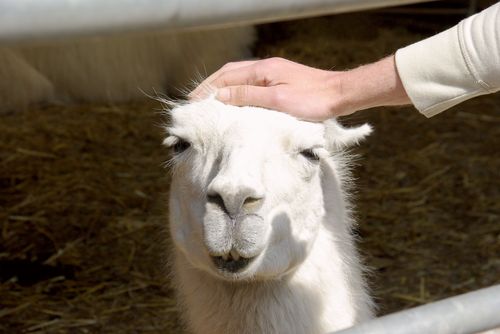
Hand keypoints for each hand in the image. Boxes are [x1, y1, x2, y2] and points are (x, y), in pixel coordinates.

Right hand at [190, 56, 410, 120]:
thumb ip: (248, 96)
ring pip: (240, 78)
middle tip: (196, 101)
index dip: (208, 88)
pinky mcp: (281, 82)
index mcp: (263, 69)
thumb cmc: (313, 100)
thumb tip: (220, 95)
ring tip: (211, 102)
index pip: (227, 77)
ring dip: (224, 88)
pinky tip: (236, 102)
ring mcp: (274, 73)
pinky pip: (251, 84)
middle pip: (230, 73)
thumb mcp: (278, 100)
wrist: (341, 95)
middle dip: (211, 86)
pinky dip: (238, 91)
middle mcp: (266, 67)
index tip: (193, 101)